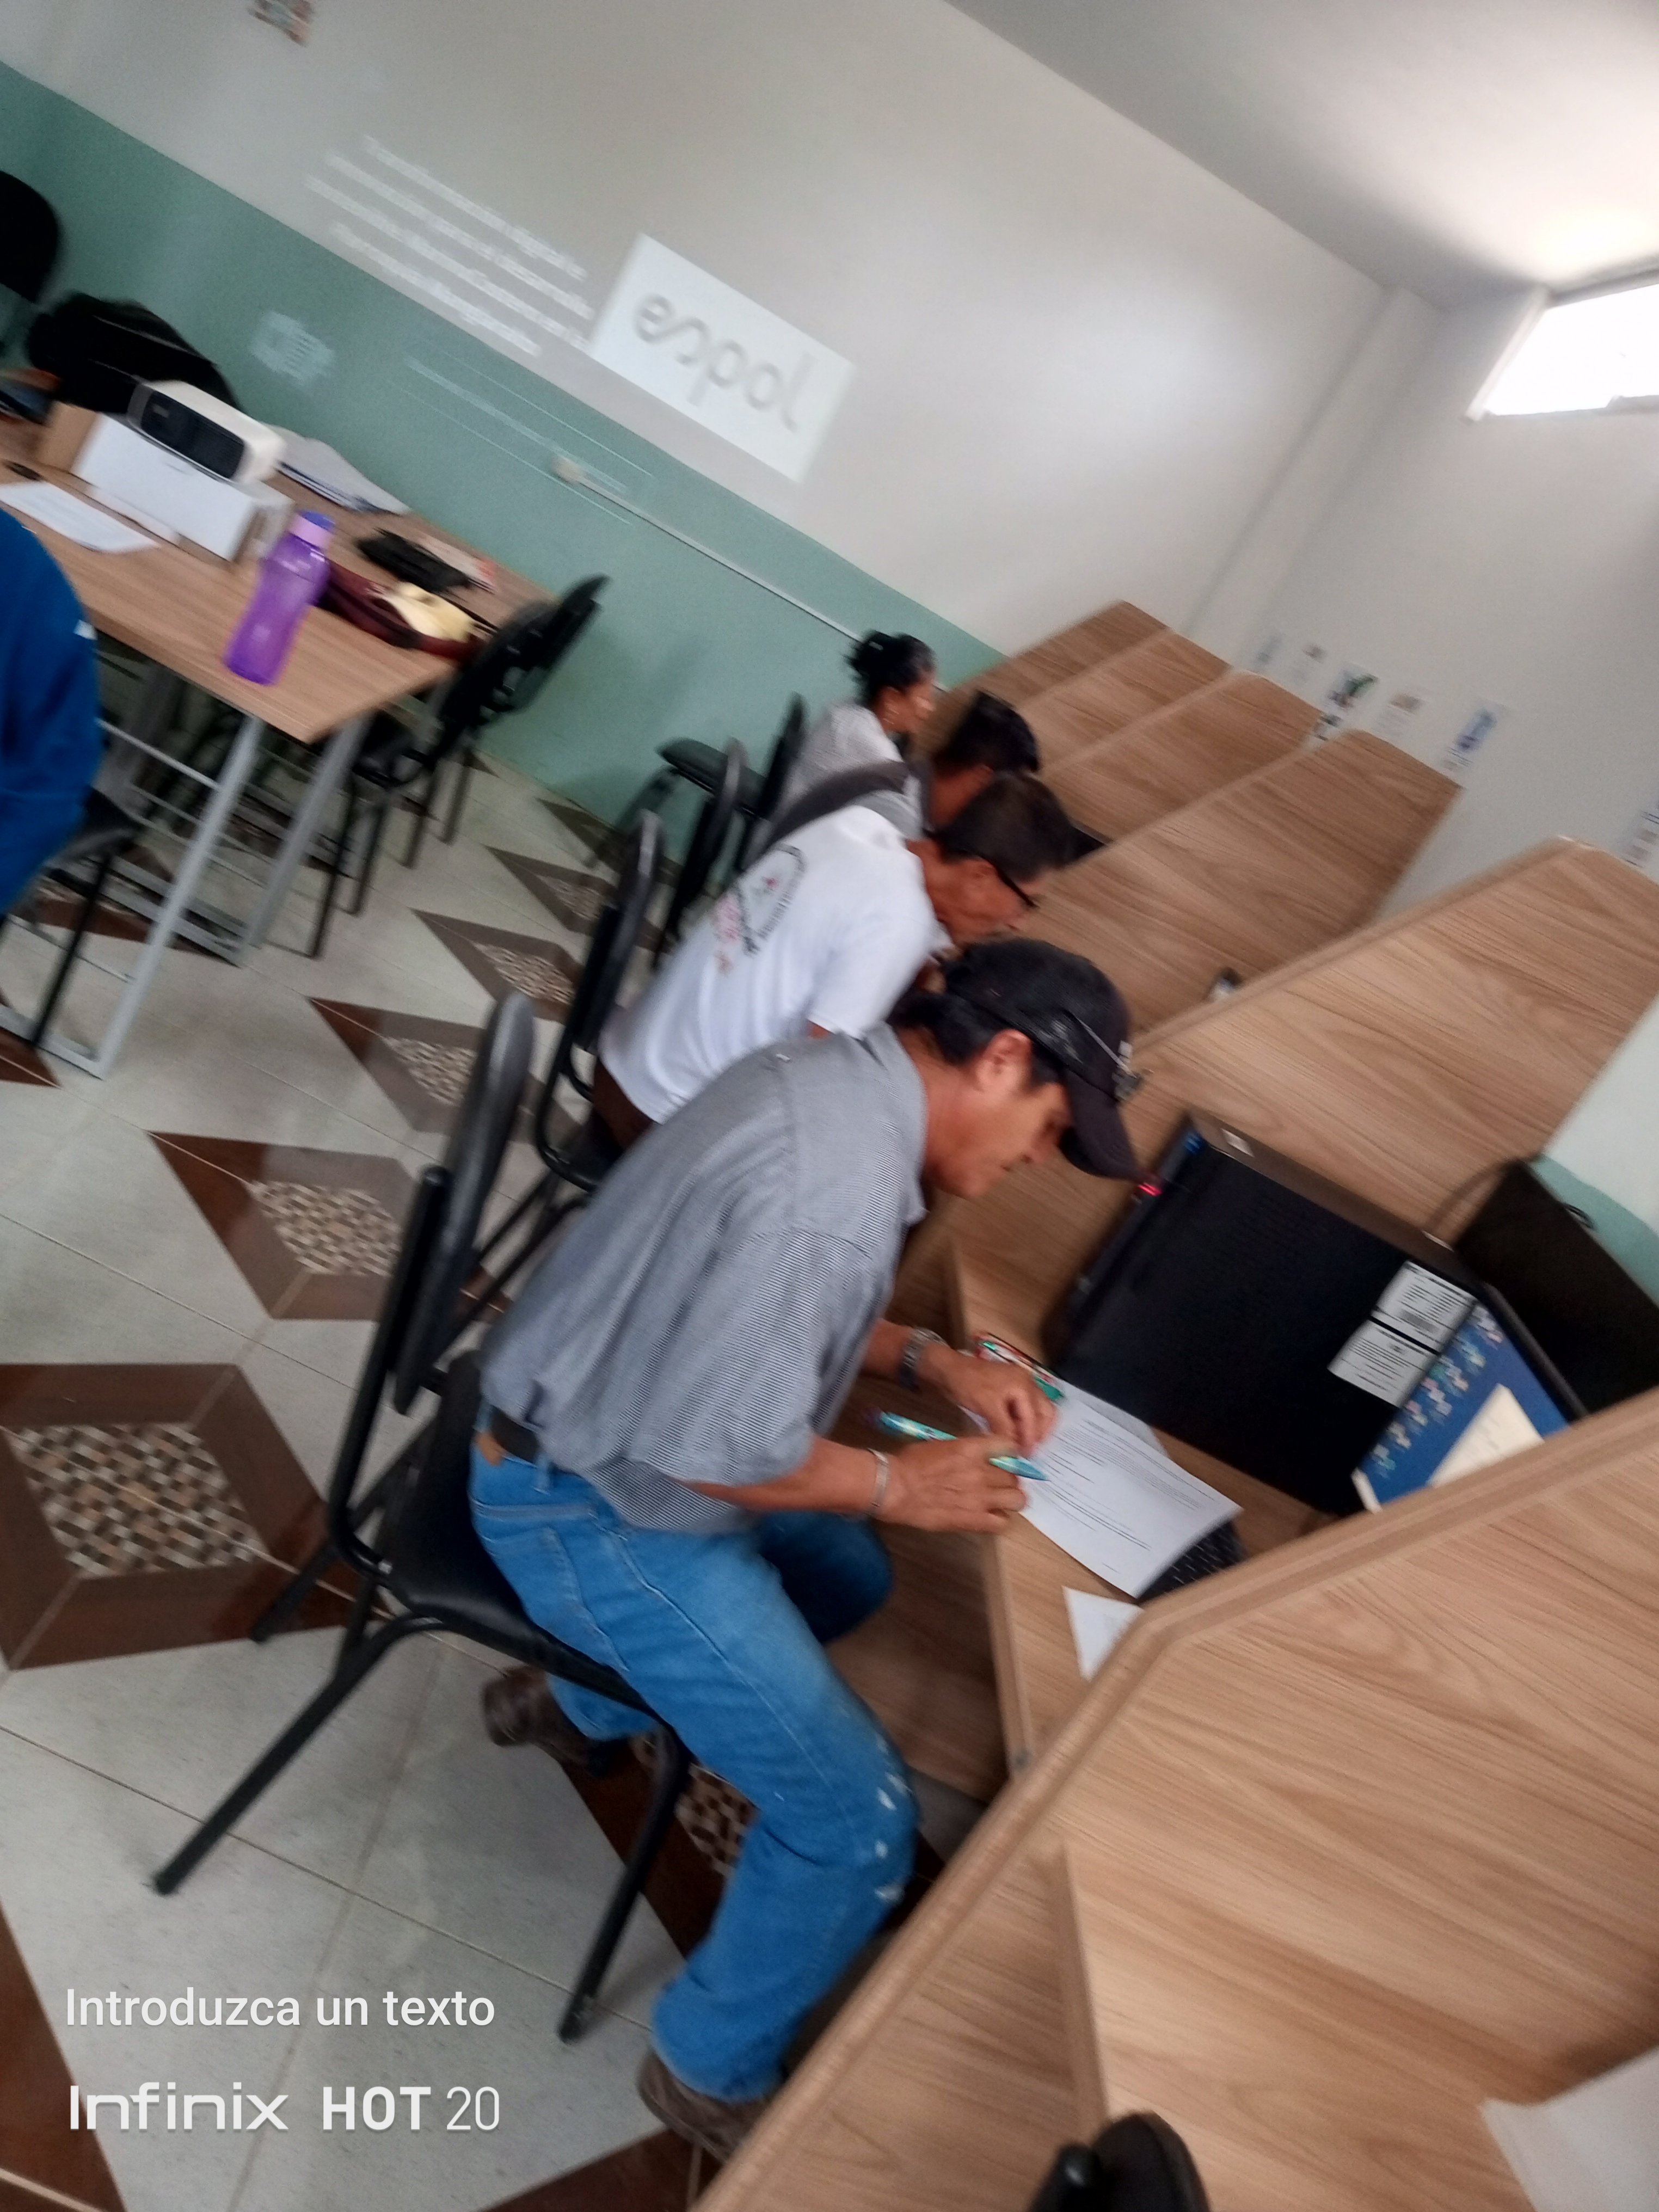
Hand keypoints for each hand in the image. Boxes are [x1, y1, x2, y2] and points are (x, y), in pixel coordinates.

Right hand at [876, 1433, 1028, 1532]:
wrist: (895, 1489)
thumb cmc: (911, 1464)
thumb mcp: (941, 1445)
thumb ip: (965, 1450)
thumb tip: (978, 1455)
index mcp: (972, 1449)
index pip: (1009, 1447)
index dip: (1010, 1453)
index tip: (1006, 1459)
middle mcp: (981, 1472)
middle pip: (1014, 1476)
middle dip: (1008, 1479)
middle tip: (998, 1483)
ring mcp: (980, 1498)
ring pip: (1017, 1499)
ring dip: (1010, 1499)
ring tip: (1000, 1501)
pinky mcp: (974, 1520)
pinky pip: (1003, 1522)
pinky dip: (1000, 1519)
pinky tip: (989, 1516)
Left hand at [919, 1343, 1055, 1454]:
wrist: (949, 1368)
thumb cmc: (967, 1385)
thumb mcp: (986, 1407)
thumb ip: (1004, 1427)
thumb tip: (1016, 1447)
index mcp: (1023, 1385)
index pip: (1033, 1417)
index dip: (1031, 1438)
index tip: (1027, 1455)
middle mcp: (1028, 1382)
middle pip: (1045, 1411)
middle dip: (1040, 1432)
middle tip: (1030, 1450)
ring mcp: (1022, 1383)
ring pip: (1039, 1409)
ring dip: (1034, 1427)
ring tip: (1025, 1444)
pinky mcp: (1013, 1388)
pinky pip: (1028, 1406)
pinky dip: (1025, 1420)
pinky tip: (1017, 1432)